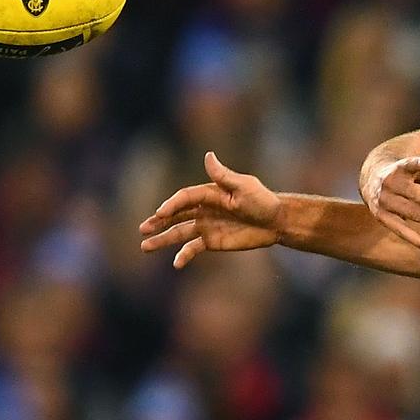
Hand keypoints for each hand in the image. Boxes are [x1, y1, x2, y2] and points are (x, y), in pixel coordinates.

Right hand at [139, 152, 283, 267]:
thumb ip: (223, 175)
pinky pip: (193, 248)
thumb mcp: (243, 187)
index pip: (184, 198)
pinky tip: (176, 264)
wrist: (276, 222)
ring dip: (163, 239)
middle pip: (176, 215)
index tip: (160, 214)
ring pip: (179, 233)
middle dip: (158, 222)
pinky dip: (183, 255)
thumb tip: (208, 155)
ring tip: (145, 247)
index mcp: (209, 193)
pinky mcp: (212, 241)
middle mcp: (203, 209)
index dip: (171, 205)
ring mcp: (206, 226)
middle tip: (142, 229)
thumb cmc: (262, 201)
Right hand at [360, 154, 419, 250]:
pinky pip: (398, 228)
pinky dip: (413, 238)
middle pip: (413, 192)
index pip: (417, 164)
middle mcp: (390, 182)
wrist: (371, 179)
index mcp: (402, 166)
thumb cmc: (406, 173)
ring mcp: (384, 200)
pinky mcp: (381, 215)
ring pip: (408, 211)